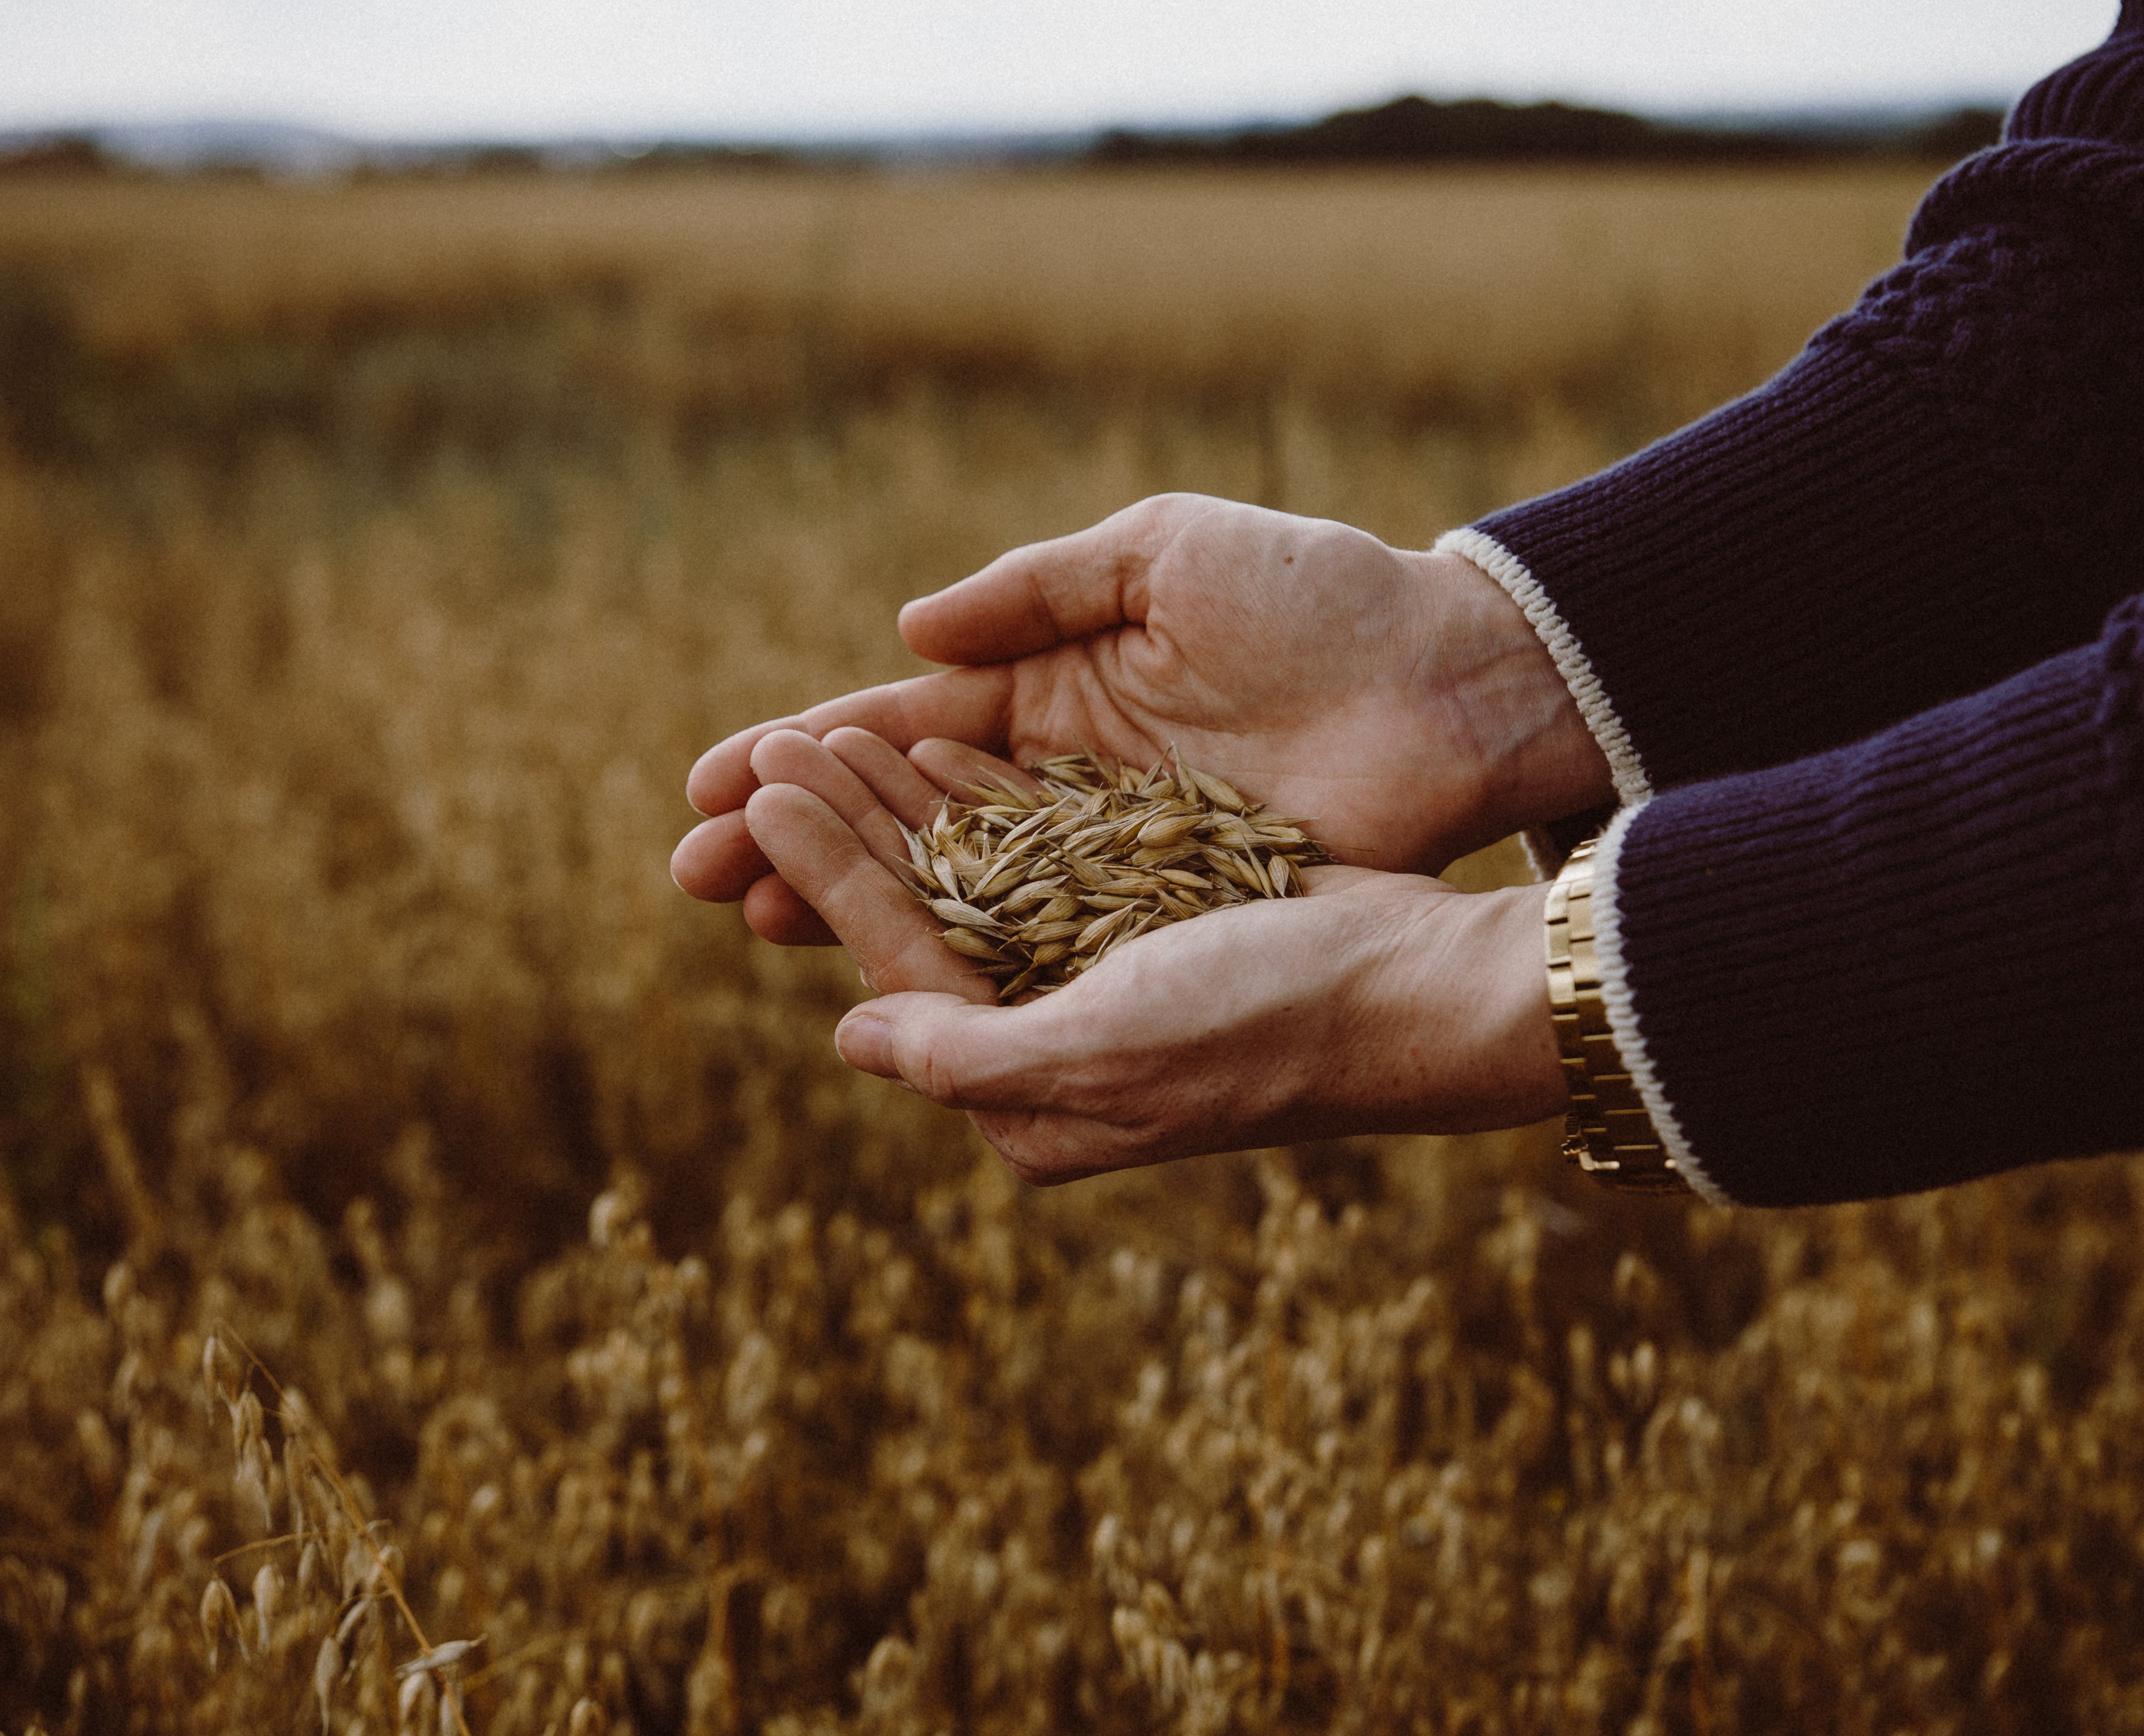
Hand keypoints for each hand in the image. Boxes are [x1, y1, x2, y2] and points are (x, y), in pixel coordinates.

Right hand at [673, 495, 1605, 943]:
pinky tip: (884, 968)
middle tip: (693, 875)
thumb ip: (1038, 589)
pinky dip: (966, 951)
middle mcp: (1068, 779)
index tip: (712, 785)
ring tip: (754, 921)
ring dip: (853, 903)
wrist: (1450, 682)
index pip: (906, 733)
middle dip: (799, 844)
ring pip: (956, 889)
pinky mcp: (1166, 908)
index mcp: (1060, 687)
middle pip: (906, 822)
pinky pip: (1048, 937)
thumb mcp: (1168, 552)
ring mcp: (1112, 854)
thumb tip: (908, 635)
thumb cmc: (1321, 597)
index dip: (808, 759)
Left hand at [736, 728, 1565, 1179]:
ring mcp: (1105, 974)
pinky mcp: (1151, 915)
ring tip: (830, 731)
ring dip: (904, 803)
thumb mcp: (1107, 1051)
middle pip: (923, 917)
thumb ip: (968, 1053)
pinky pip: (1046, 850)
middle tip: (770, 745)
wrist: (1418, 989)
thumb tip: (851, 1034)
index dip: (826, 872)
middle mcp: (1058, 1040)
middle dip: (845, 831)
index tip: (762, 789)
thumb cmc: (1267, 1025)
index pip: (899, 963)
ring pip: (975, 875)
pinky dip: (993, 797)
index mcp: (1033, 1094)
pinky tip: (939, 743)